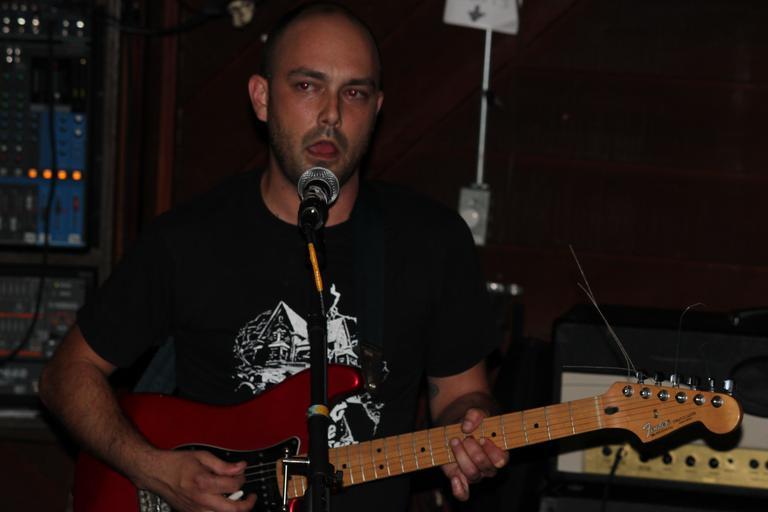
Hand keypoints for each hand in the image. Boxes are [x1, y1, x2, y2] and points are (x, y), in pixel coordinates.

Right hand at [135, 449, 256, 511]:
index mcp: (203, 482)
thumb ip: (223, 465)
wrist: (156, 473)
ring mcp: (195, 509)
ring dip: (233, 509)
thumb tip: (240, 467)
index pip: (233, 485)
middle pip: (231, 509)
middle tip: (251, 497)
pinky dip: (220, 511)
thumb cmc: (177, 463)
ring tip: (237, 500)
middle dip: (246, 504)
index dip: (242, 478)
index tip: (241, 473)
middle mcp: (200, 499)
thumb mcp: (202, 456)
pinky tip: (222, 503)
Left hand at [440, 408, 508, 500]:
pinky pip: (463, 493)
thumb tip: (466, 426)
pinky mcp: (459, 477)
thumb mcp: (475, 413)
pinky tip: (454, 479)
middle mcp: (488, 466)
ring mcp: (474, 473)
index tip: (481, 438)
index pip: (501, 459)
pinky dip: (459, 490)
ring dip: (462, 457)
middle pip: (485, 467)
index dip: (491, 451)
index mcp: (499, 452)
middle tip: (466, 437)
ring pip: (473, 474)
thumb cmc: (472, 421)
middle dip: (473, 451)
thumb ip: (474, 415)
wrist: (458, 426)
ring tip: (454, 441)